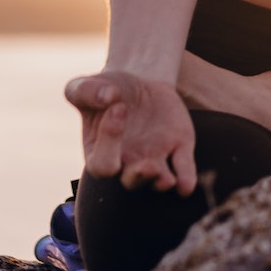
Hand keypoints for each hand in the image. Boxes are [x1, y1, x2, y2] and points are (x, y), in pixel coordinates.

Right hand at [64, 68, 197, 194]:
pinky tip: (186, 185)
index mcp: (100, 154)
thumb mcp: (85, 86)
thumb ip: (85, 90)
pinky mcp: (179, 149)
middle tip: (146, 166)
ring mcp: (154, 158)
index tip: (118, 107)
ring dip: (161, 181)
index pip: (102, 163)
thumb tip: (107, 96)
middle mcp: (127, 164)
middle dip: (139, 177)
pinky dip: (186, 179)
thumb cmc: (106, 91)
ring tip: (165, 177)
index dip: (108, 141)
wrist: (139, 85)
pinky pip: (184, 171)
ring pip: (156, 181)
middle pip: (131, 182)